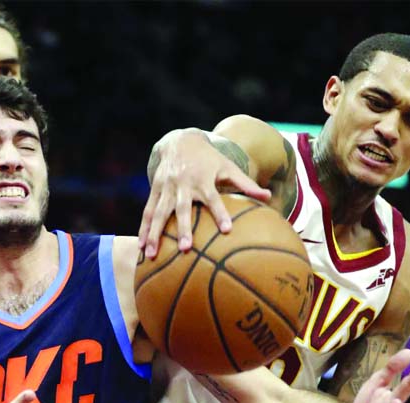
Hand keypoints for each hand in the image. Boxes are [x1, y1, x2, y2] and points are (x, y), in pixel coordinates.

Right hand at [140, 130, 269, 258]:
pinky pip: (148, 212)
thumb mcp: (227, 167)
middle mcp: (183, 184)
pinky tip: (141, 247)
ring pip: (160, 213)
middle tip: (185, 248)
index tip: (227, 230)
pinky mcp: (154, 190)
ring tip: (151, 254)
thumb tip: (268, 197)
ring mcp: (166, 187)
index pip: (214, 198)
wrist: (179, 141)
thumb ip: (246, 184)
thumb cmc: (208, 159)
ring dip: (155, 234)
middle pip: (183, 208)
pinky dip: (144, 229)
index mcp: (203, 179)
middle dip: (183, 228)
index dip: (220, 213)